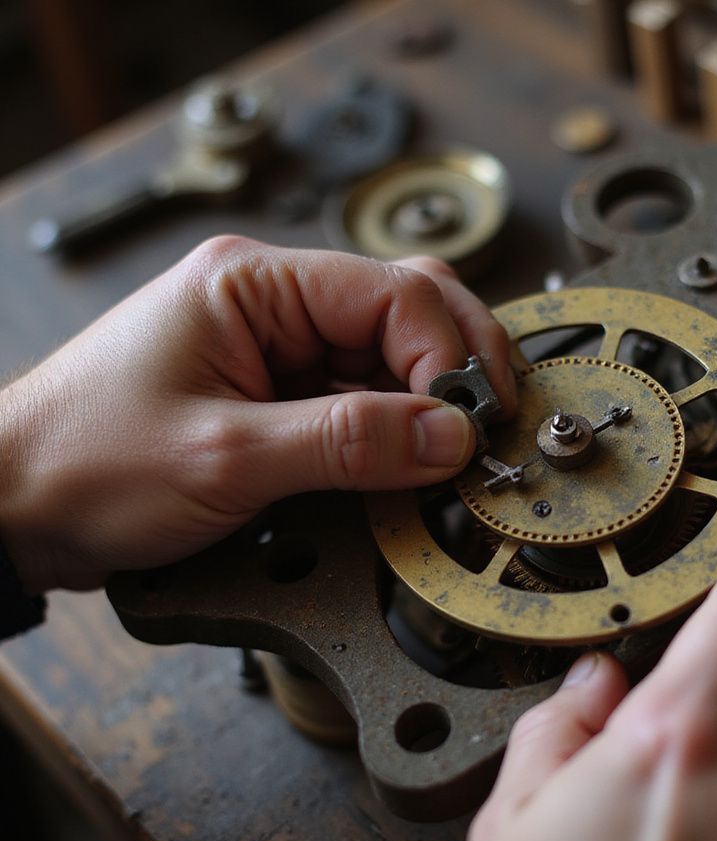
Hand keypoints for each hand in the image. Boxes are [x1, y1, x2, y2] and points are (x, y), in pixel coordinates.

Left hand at [0, 237, 514, 591]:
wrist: (13, 507)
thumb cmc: (85, 462)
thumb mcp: (226, 457)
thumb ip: (348, 443)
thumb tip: (450, 435)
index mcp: (253, 281)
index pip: (394, 294)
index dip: (448, 358)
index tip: (472, 426)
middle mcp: (273, 302)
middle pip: (407, 312)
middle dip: (459, 367)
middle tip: (492, 428)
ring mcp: (278, 348)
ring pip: (391, 360)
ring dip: (432, 404)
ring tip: (458, 457)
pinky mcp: (278, 394)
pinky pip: (360, 400)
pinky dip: (396, 432)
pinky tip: (413, 465)